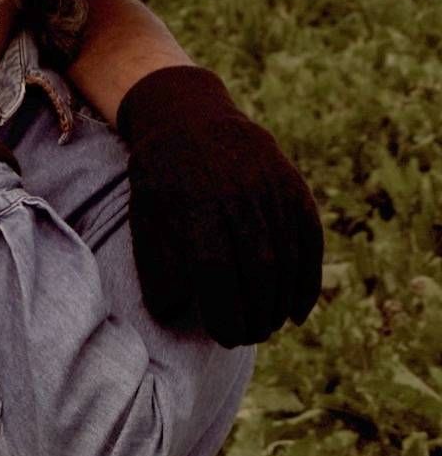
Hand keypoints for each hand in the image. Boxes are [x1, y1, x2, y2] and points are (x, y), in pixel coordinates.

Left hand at [117, 66, 322, 346]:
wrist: (190, 118)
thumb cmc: (161, 179)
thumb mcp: (146, 214)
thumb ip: (156, 262)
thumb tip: (171, 313)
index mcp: (191, 202)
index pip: (215, 270)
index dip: (225, 310)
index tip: (225, 337)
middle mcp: (236, 193)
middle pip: (257, 269)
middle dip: (256, 314)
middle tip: (247, 337)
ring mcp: (270, 186)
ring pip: (286, 258)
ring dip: (280, 303)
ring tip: (266, 328)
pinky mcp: (294, 186)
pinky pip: (309, 241)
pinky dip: (307, 281)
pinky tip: (295, 311)